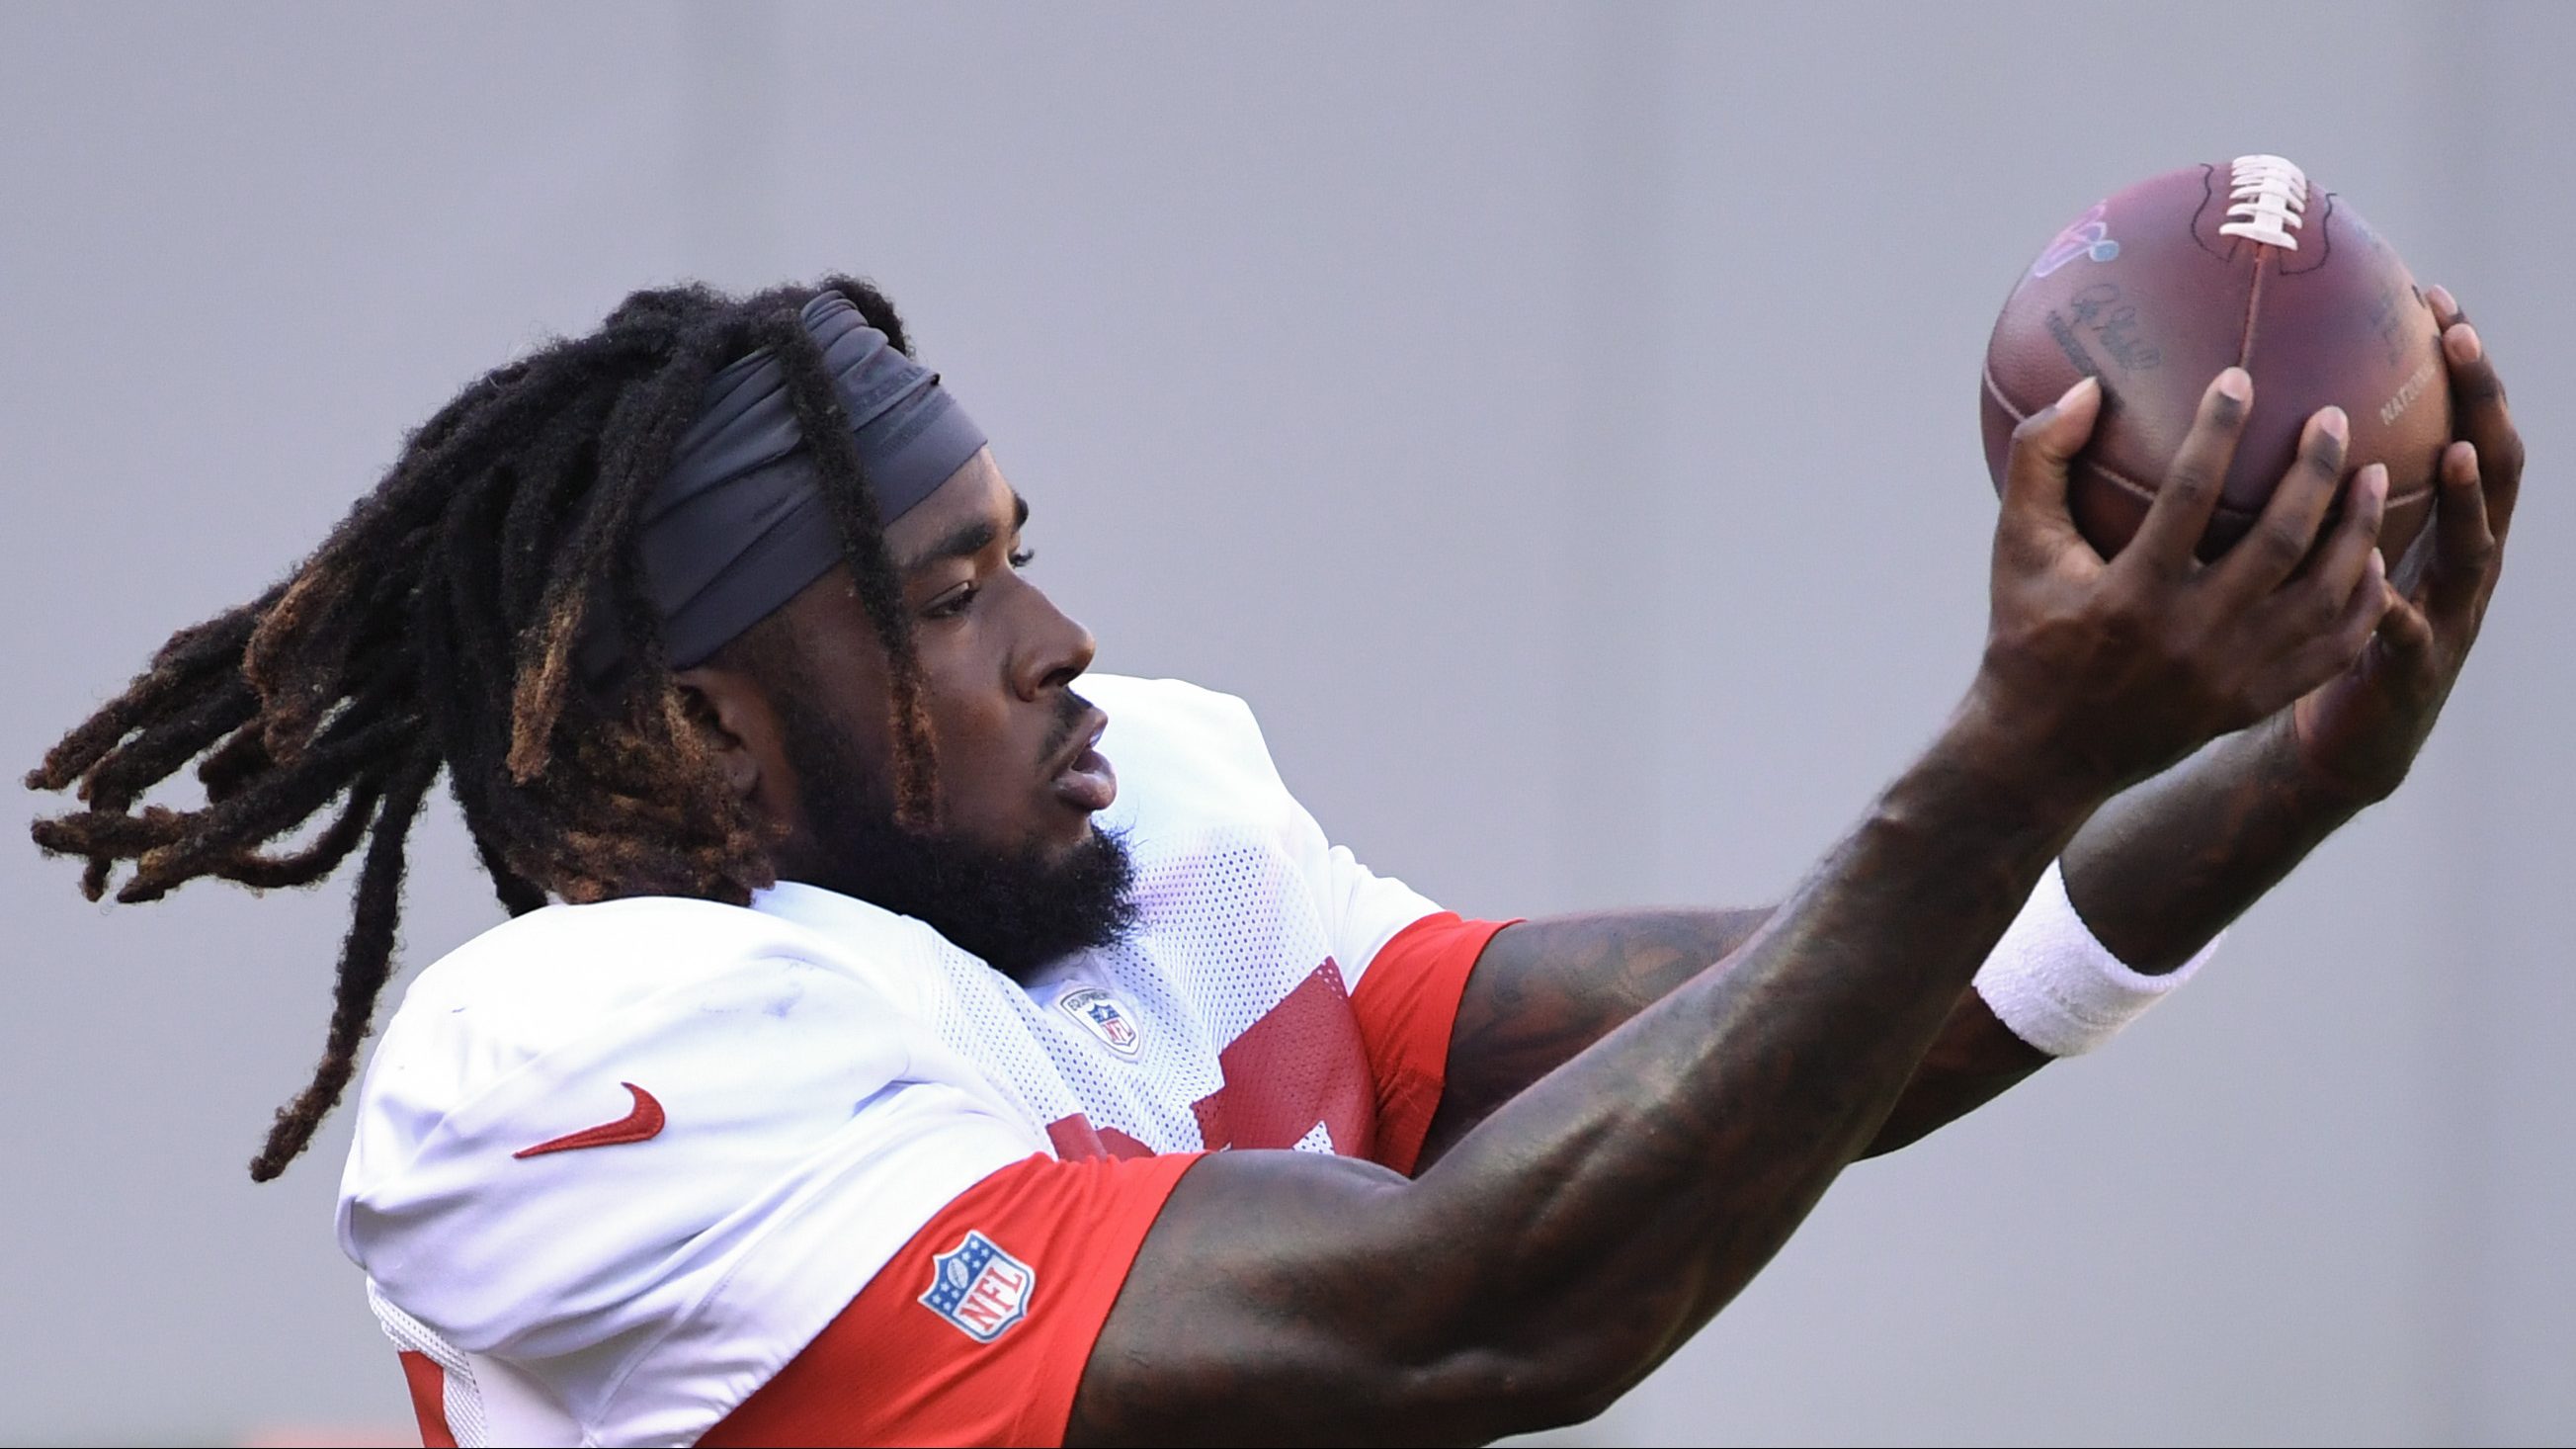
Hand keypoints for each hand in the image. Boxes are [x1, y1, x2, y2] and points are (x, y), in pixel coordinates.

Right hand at [1975, 369, 2393, 799]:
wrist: (2043, 751)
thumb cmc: (2028, 634)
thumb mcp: (2016, 547)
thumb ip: (2039, 459)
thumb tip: (2085, 388)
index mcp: (2128, 595)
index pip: (2187, 496)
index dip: (2217, 430)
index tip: (2240, 379)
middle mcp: (2188, 637)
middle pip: (2278, 543)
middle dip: (2315, 472)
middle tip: (2332, 419)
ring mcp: (2229, 676)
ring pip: (2321, 597)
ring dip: (2356, 531)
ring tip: (2372, 477)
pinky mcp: (2252, 702)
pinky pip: (2331, 651)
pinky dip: (2361, 603)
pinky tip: (2369, 559)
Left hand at [2288, 288, 2522, 802]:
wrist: (2343, 731)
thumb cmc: (2317, 622)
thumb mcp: (2315, 545)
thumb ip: (2289, 480)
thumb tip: (2226, 392)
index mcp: (2439, 519)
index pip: (2463, 422)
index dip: (2459, 365)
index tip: (2432, 294)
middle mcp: (2460, 557)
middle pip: (2497, 466)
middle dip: (2483, 401)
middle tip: (2457, 341)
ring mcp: (2449, 613)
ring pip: (2473, 547)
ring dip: (2468, 498)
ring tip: (2454, 453)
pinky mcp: (2414, 673)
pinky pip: (2409, 637)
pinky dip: (2396, 611)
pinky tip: (2373, 588)